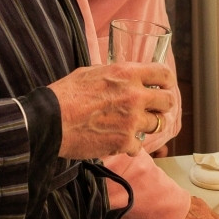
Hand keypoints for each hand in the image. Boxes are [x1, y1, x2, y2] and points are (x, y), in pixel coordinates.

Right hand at [49, 63, 176, 158]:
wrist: (50, 121)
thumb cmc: (66, 94)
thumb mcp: (92, 72)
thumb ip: (114, 74)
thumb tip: (124, 77)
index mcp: (127, 73)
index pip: (163, 74)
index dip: (167, 82)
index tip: (165, 87)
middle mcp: (134, 96)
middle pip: (167, 102)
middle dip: (161, 106)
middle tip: (151, 109)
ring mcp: (132, 120)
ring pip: (156, 124)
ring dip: (145, 126)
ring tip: (130, 126)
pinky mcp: (124, 142)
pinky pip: (139, 146)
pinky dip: (130, 146)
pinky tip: (117, 141)